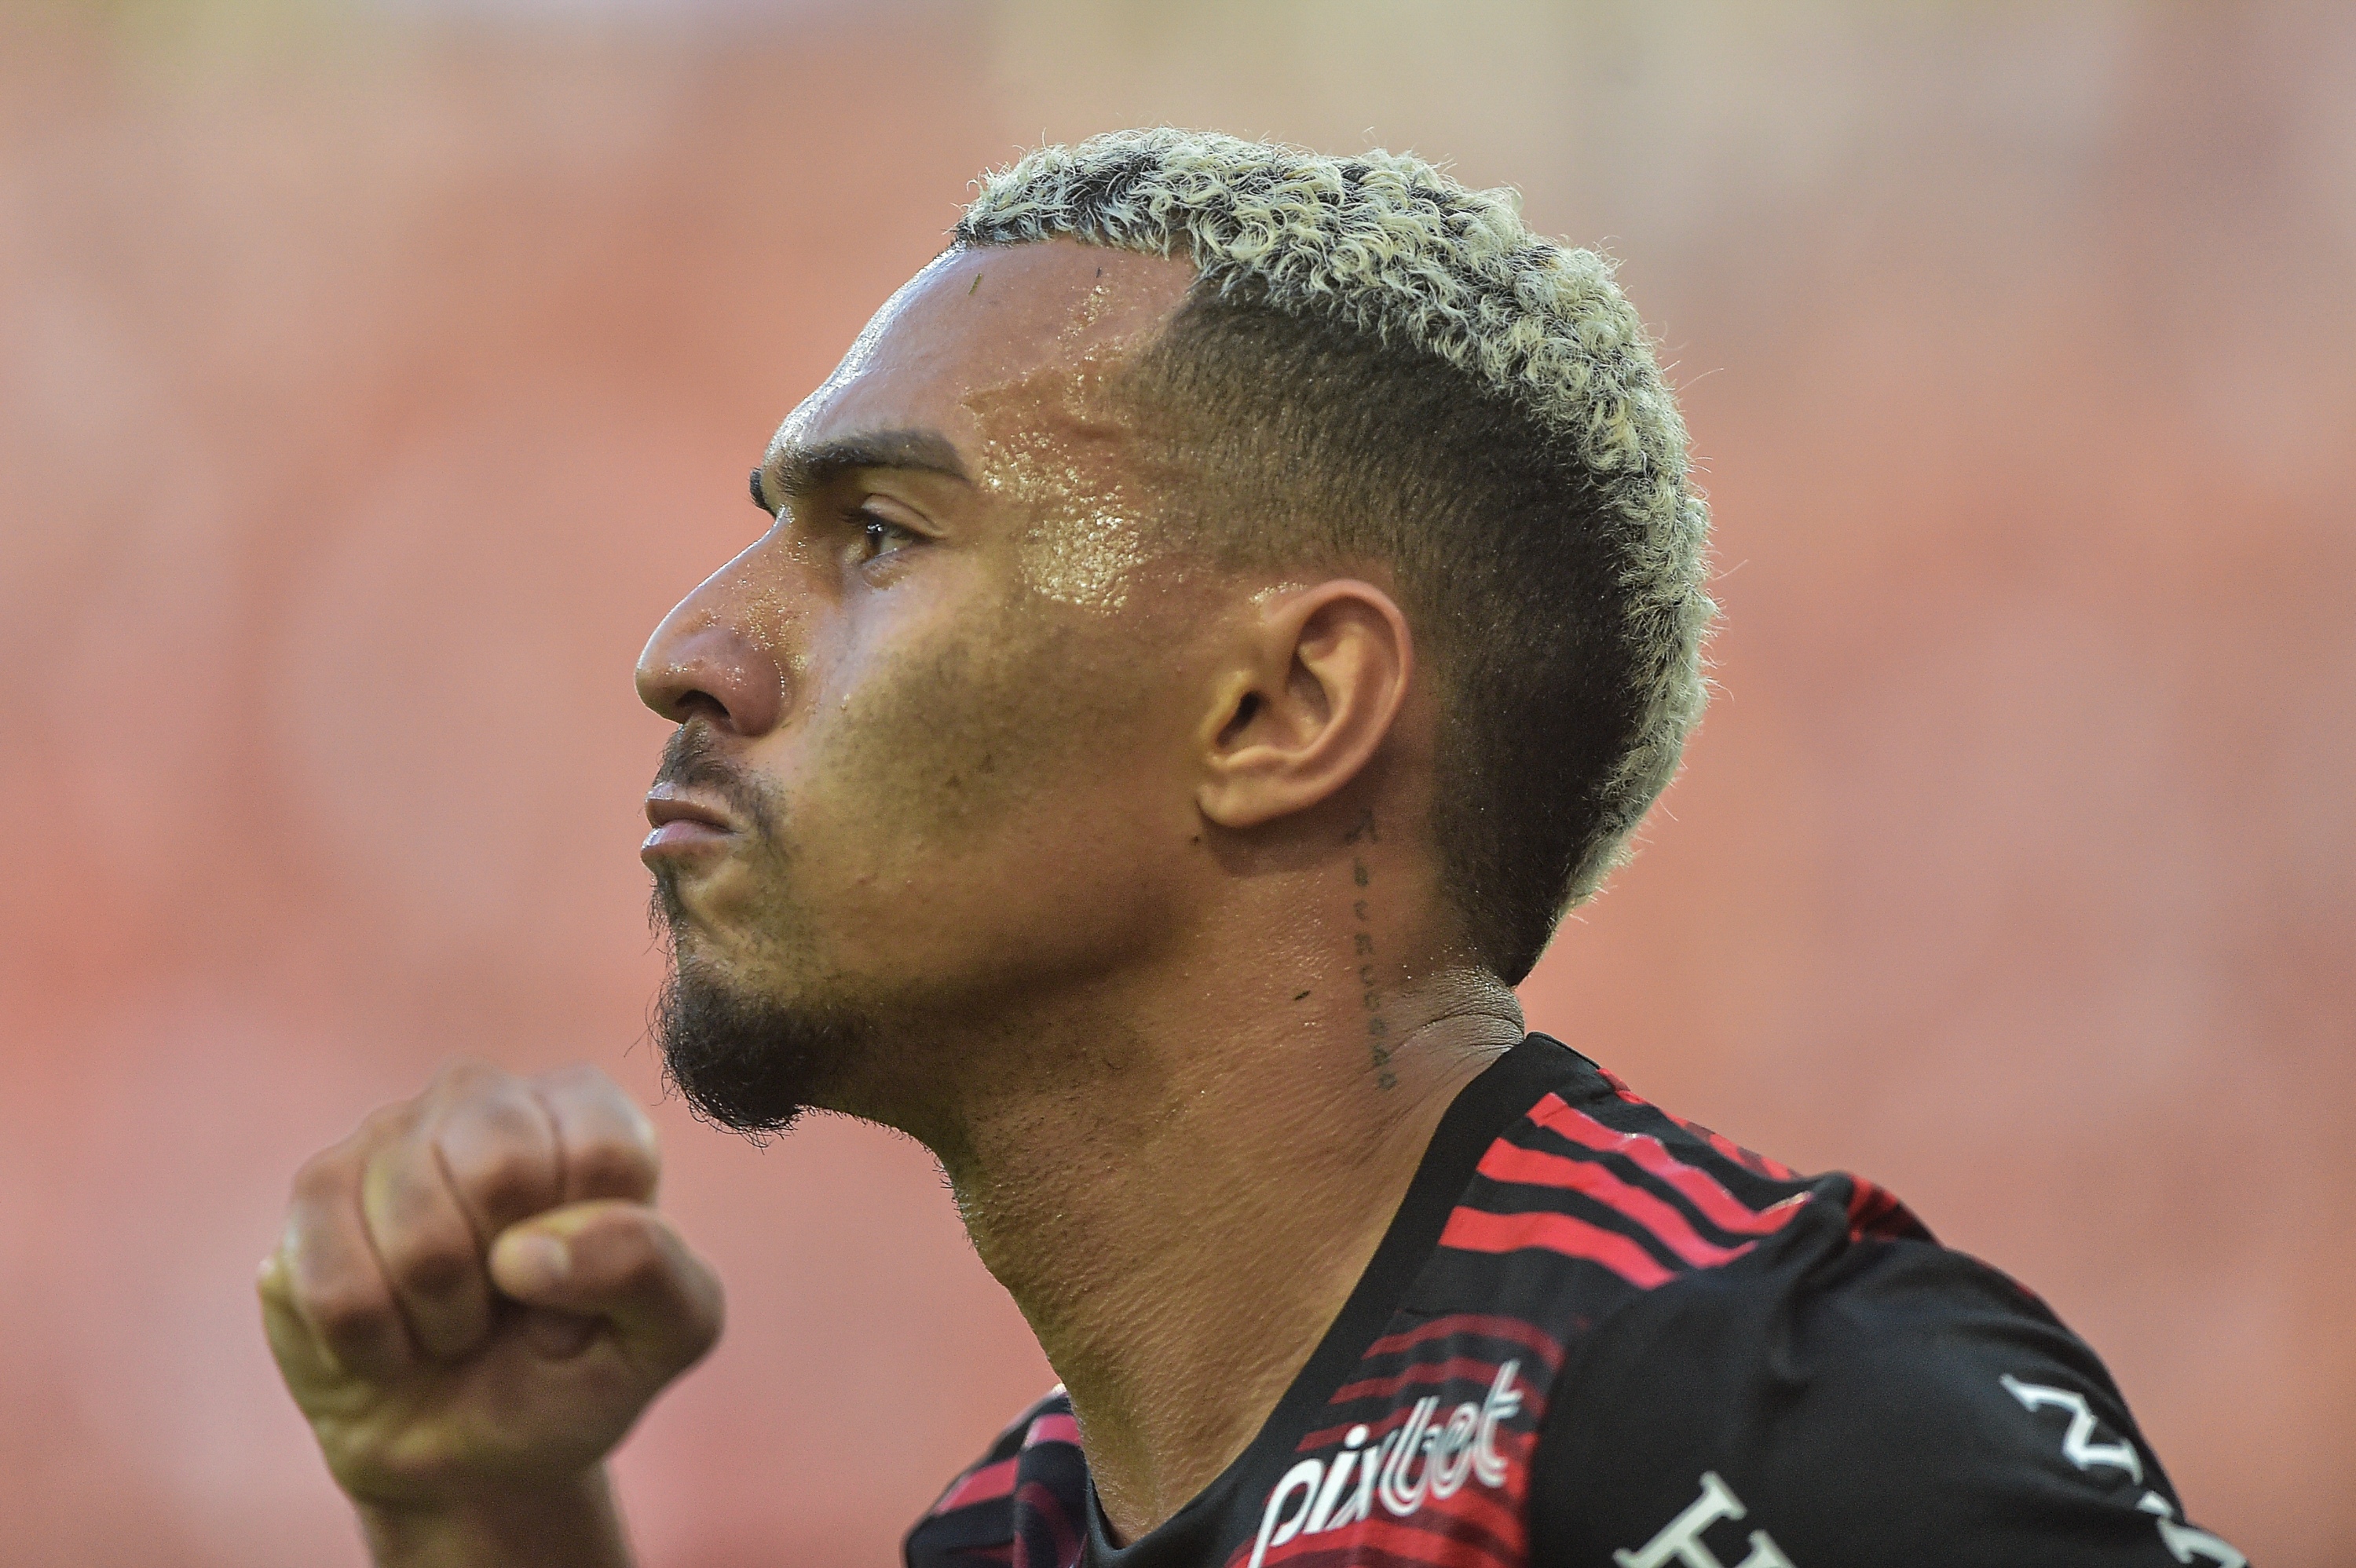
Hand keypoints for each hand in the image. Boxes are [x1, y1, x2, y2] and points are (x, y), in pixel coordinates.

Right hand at [258, 1061, 723, 1521]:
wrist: (471, 1452)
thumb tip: (527, 1251)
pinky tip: (390, 1340)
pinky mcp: (313, 1197)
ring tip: (451, 1325)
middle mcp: (486, 1099)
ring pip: (418, 1237)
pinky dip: (375, 1348)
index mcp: (587, 1112)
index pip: (603, 1152)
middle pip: (502, 1170)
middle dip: (509, 1281)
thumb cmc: (578, 1371)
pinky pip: (337, 1286)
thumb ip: (649, 1269)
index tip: (582, 1295)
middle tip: (508, 1307)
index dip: (594, 1258)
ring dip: (443, 1322)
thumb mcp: (668, 1332)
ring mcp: (388, 1135)